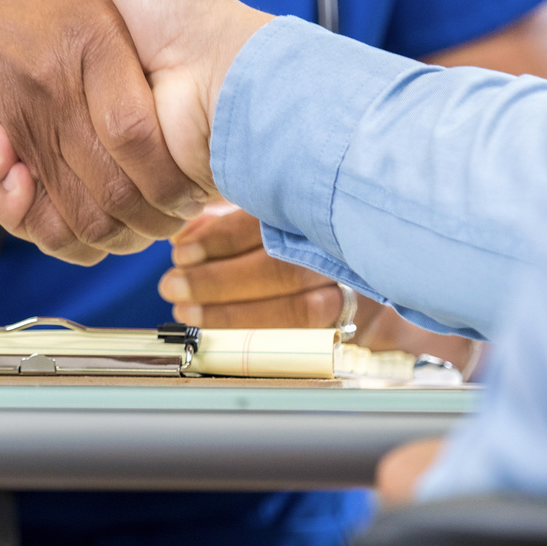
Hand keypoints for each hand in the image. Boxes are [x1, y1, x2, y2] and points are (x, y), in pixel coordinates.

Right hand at [0, 0, 271, 255]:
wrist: (224, 66)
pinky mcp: (109, 210)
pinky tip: (3, 161)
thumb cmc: (179, 8)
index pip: (5, 117)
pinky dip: (11, 204)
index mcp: (85, 93)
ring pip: (11, 192)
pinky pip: (42, 226)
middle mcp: (87, 138)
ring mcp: (98, 176)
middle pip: (0, 158)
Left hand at [160, 205, 351, 327]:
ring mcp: (355, 287)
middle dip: (217, 282)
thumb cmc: (302, 236)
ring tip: (186, 311)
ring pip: (298, 309)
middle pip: (280, 269)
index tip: (181, 253)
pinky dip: (258, 336)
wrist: (373, 266)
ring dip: (232, 314)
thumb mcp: (268, 214)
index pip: (268, 222)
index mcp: (315, 208)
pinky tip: (219, 331)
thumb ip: (229, 220)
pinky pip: (308, 337)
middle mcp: (341, 247)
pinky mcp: (359, 322)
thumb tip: (184, 235)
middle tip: (173, 287)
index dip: (220, 239)